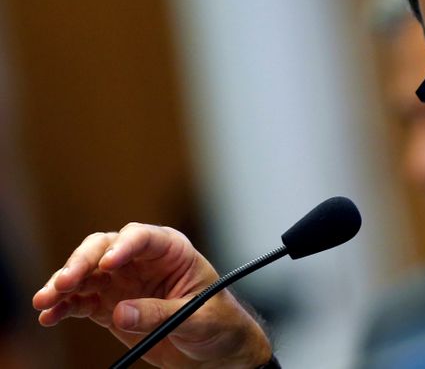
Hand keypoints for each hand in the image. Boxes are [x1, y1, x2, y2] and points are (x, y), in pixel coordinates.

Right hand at [32, 223, 272, 367]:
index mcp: (171, 251)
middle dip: (82, 262)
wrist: (216, 347)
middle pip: (105, 248)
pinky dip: (63, 308)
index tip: (108, 263)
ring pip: (86, 274)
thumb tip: (120, 312)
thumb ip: (160, 313)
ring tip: (45, 301)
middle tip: (65, 282)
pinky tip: (49, 316)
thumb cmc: (218, 321)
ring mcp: (123, 282)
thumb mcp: (198, 317)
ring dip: (63, 284)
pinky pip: (81, 302)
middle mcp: (142, 261)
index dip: (124, 246)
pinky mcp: (109, 306)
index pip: (144, 238)